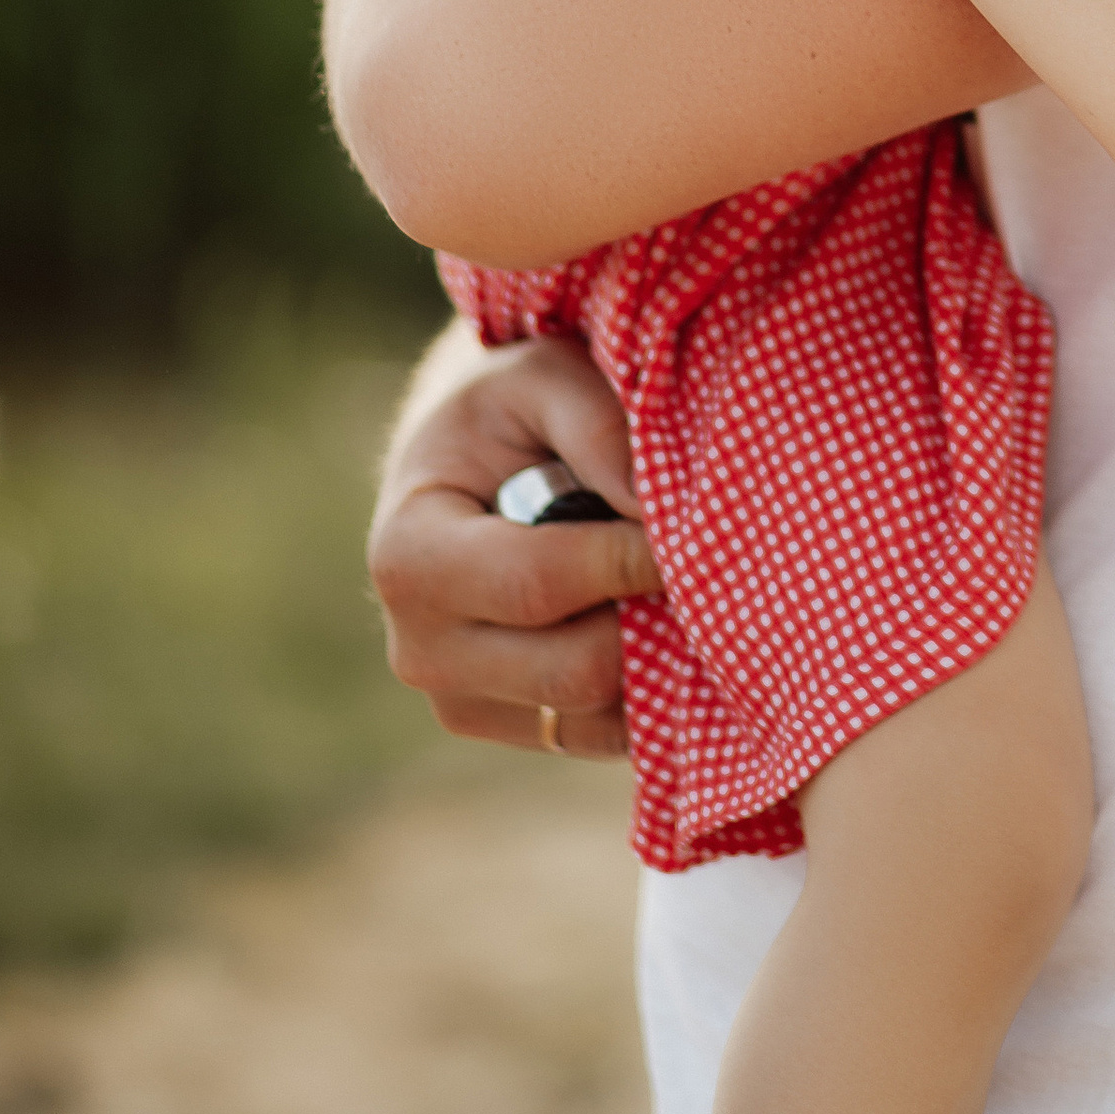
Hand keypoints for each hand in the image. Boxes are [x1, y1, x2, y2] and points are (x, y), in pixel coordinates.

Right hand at [367, 330, 659, 756]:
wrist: (468, 466)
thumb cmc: (508, 410)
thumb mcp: (542, 380)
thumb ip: (599, 429)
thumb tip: (656, 514)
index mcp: (410, 558)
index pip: (539, 584)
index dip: (630, 559)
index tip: (694, 523)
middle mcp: (422, 651)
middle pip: (574, 669)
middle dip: (652, 615)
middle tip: (704, 558)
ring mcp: (464, 704)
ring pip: (598, 710)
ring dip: (657, 652)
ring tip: (678, 580)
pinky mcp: (516, 730)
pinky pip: (606, 733)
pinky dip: (653, 685)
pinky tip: (667, 618)